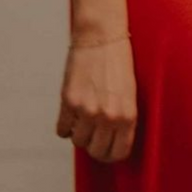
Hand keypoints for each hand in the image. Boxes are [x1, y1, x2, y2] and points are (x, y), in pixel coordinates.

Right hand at [57, 33, 138, 163]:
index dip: (111, 155)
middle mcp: (109, 117)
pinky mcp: (69, 102)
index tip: (106, 150)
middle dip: (94, 146)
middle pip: (96, 151)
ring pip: (78, 142)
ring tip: (83, 118)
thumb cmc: (118, 63)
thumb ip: (122, 119)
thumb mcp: (129, 94)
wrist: (102, 37)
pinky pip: (62, 130)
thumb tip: (110, 142)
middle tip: (92, 135)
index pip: (119, 153)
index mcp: (128, 116)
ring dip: (79, 134)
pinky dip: (65, 126)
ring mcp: (88, 111)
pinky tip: (71, 115)